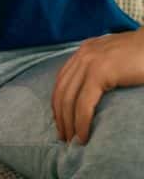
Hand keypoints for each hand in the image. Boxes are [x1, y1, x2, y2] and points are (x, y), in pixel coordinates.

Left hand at [52, 28, 143, 143]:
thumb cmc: (143, 55)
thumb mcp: (115, 59)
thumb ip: (102, 69)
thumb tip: (95, 90)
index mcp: (84, 52)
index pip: (62, 81)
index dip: (59, 104)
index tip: (61, 122)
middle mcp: (82, 55)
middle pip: (60, 91)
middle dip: (60, 116)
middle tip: (63, 137)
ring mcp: (89, 63)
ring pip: (69, 99)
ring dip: (68, 123)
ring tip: (72, 141)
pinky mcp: (100, 73)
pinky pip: (83, 103)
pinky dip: (81, 121)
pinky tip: (83, 135)